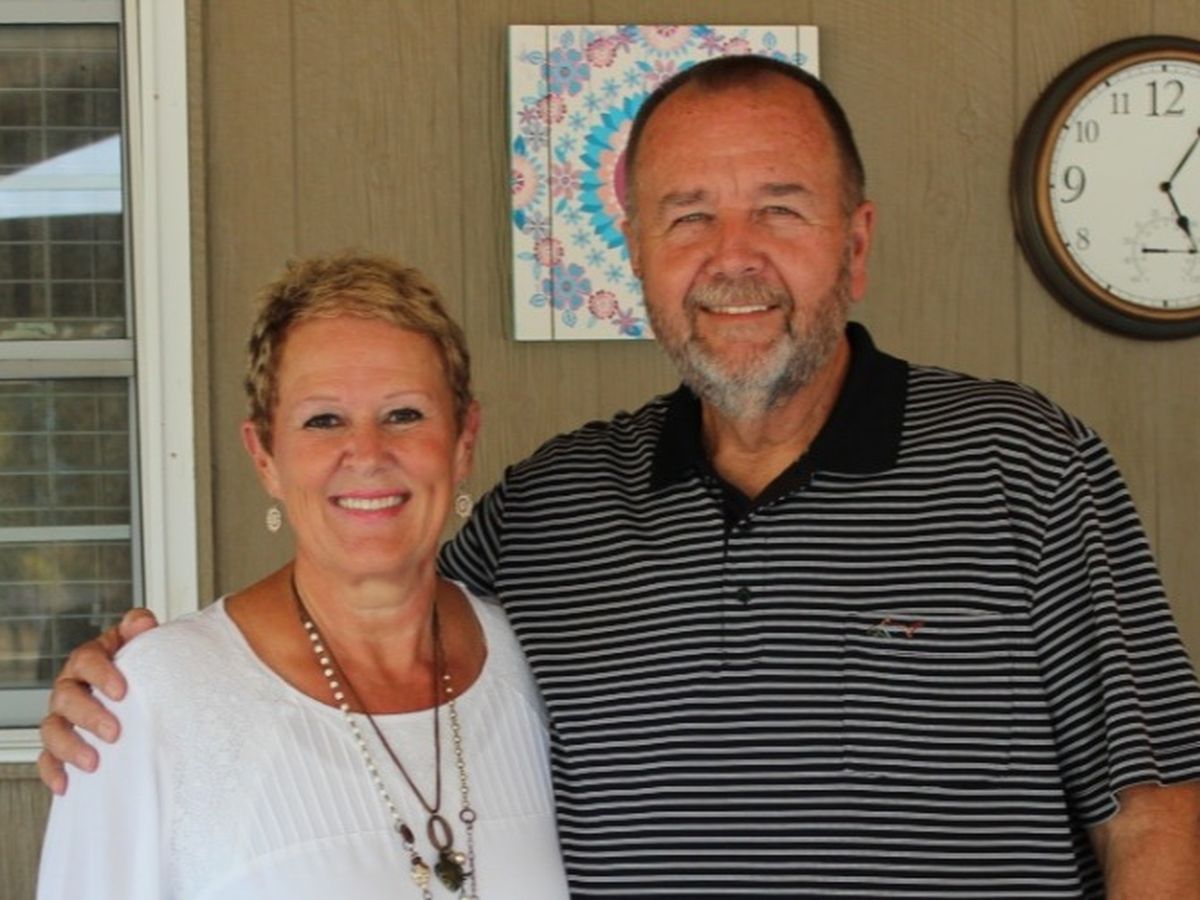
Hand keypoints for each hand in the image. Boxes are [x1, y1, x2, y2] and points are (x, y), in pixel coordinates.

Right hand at [36, 608, 159, 794]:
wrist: (138, 690)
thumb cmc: (139, 666)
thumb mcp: (142, 644)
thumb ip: (140, 629)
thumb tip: (141, 622)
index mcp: (90, 659)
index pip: (86, 660)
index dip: (101, 674)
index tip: (122, 691)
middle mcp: (70, 686)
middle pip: (66, 697)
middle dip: (88, 716)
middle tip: (115, 732)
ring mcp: (62, 715)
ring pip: (51, 729)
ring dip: (70, 747)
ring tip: (94, 762)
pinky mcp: (60, 743)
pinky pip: (47, 758)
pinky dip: (53, 771)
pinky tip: (66, 785)